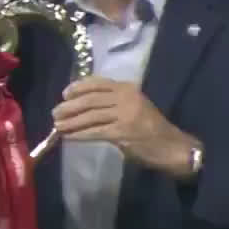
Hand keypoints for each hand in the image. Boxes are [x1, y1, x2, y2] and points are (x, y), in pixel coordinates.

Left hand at [53, 77, 201, 178]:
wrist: (172, 146)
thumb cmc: (150, 127)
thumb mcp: (133, 105)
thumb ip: (111, 102)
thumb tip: (79, 105)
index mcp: (127, 88)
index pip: (97, 83)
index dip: (77, 88)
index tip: (64, 94)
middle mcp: (126, 97)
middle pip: (90, 99)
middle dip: (70, 106)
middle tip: (55, 113)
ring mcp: (125, 115)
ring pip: (90, 116)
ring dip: (71, 122)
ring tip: (58, 127)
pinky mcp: (123, 132)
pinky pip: (95, 132)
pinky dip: (79, 134)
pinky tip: (70, 137)